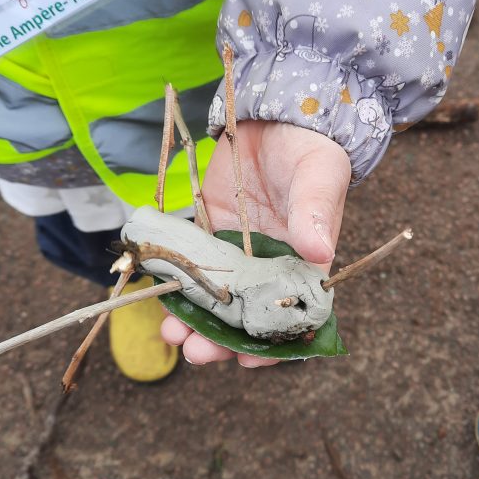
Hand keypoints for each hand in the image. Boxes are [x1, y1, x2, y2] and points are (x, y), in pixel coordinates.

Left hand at [161, 121, 350, 366]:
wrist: (278, 116)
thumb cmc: (311, 150)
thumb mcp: (320, 176)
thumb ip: (316, 211)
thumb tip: (320, 250)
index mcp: (304, 267)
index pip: (290, 317)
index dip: (271, 345)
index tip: (248, 362)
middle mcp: (267, 270)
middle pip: (244, 317)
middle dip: (220, 340)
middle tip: (197, 352)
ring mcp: (234, 256)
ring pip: (214, 299)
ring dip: (193, 320)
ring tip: (172, 334)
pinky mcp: (207, 234)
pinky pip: (189, 264)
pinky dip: (174, 283)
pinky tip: (158, 294)